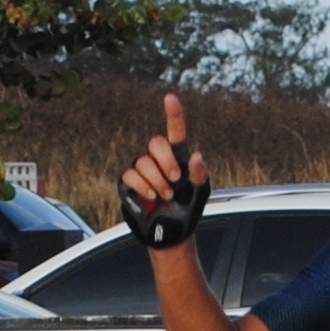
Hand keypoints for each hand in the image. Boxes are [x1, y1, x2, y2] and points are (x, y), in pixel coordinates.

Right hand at [120, 90, 209, 211]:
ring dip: (157, 180)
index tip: (170, 98)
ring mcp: (142, 171)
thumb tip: (196, 155)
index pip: (174, 131)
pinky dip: (142, 185)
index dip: (173, 114)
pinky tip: (152, 196)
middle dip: (166, 160)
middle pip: (155, 143)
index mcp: (178, 156)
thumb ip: (200, 174)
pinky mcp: (129, 184)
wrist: (173, 232)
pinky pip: (130, 175)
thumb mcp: (201, 192)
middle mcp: (158, 160)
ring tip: (167, 195)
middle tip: (175, 179)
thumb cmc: (188, 209)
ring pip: (143, 161)